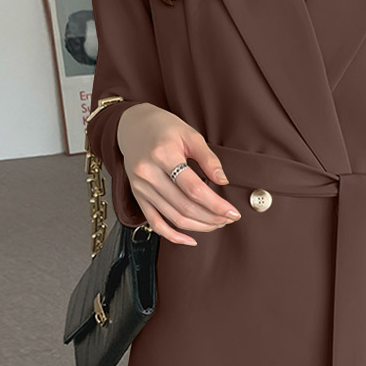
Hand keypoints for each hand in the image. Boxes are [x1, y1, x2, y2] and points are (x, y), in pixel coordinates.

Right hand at [116, 103, 241, 245]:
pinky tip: (190, 240)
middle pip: (184, 206)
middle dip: (211, 218)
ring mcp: (141, 187)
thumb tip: (222, 181)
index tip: (233, 212)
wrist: (132, 125)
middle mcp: (148, 174)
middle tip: (229, 219)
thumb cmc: (164, 128)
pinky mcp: (138, 196)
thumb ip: (208, 158)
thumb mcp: (190, 134)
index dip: (216, 204)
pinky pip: (154, 223)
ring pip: (173, 217)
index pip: (194, 189)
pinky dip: (172, 235)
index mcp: (163, 155)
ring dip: (198, 226)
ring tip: (217, 224)